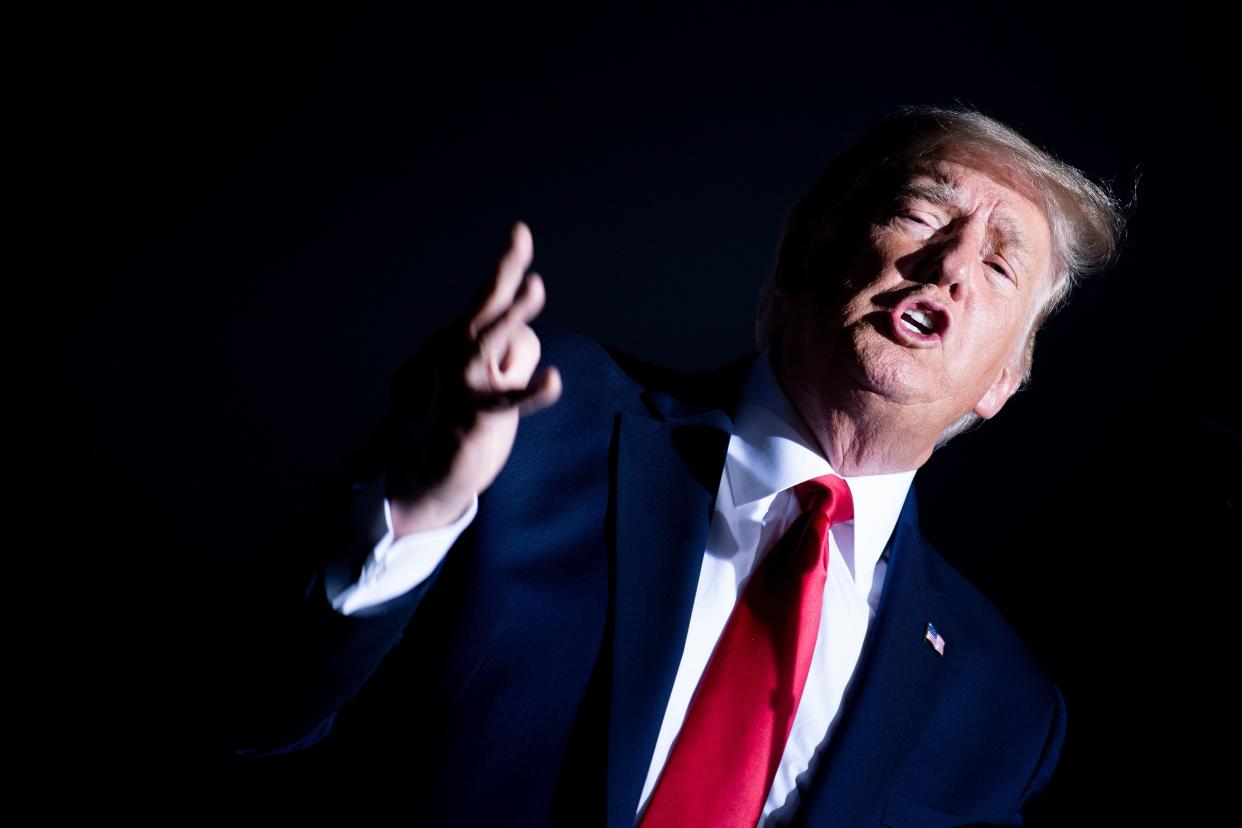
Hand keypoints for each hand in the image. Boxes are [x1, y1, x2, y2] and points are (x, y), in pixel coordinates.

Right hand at [387, 221, 561, 535]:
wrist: (432, 473)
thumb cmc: (467, 419)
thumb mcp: (495, 379)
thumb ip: (515, 352)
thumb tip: (531, 337)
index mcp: (463, 343)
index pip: (490, 299)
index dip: (507, 266)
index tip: (521, 232)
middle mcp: (458, 356)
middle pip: (486, 307)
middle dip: (504, 273)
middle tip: (520, 240)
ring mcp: (465, 383)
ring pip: (490, 340)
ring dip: (514, 313)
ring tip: (536, 286)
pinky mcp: (476, 415)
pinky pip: (508, 399)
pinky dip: (532, 390)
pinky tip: (555, 380)